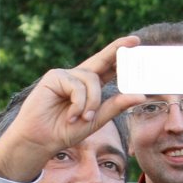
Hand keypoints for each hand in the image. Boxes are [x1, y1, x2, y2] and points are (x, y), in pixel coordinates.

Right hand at [0, 35, 141, 182]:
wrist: (41, 140)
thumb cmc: (66, 131)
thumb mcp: (96, 119)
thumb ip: (116, 106)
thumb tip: (140, 95)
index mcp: (89, 86)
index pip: (108, 67)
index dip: (121, 54)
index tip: (136, 42)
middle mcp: (78, 77)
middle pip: (101, 60)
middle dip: (117, 50)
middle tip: (134, 42)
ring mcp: (66, 75)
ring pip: (92, 79)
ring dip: (92, 102)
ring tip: (84, 118)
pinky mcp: (54, 77)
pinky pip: (77, 86)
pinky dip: (79, 103)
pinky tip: (71, 116)